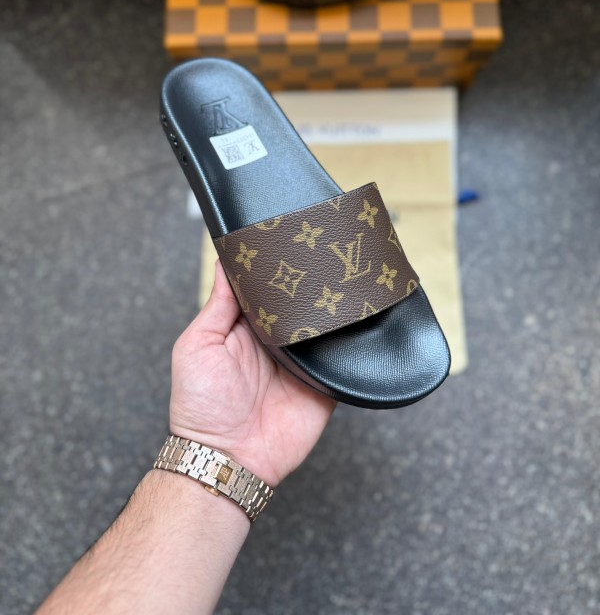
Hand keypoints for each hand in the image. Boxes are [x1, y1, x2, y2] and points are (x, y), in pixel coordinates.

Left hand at [169, 261, 335, 486]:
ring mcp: (301, 361)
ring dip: (329, 310)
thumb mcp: (197, 345)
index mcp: (245, 328)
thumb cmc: (200, 405)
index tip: (285, 238)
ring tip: (341, 281)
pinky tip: (355, 320)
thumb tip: (225, 261)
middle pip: (298, 303)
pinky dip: (349, 342)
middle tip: (319, 254)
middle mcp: (276, 341)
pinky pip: (342, 357)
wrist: (228, 458)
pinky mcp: (324, 383)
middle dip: (307, 284)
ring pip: (323, 325)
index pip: (264, 289)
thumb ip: (216, 305)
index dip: (273, 267)